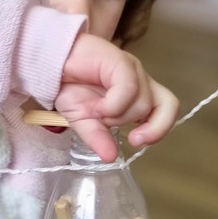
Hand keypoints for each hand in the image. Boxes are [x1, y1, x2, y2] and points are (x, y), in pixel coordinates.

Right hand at [55, 33, 178, 161]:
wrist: (49, 64)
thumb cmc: (69, 88)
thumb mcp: (83, 121)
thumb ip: (98, 138)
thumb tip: (110, 157)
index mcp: (138, 95)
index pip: (168, 110)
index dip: (160, 128)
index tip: (136, 141)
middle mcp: (140, 82)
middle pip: (168, 106)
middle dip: (149, 128)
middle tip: (130, 137)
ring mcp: (132, 70)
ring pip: (143, 104)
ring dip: (116, 115)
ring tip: (95, 111)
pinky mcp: (120, 61)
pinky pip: (128, 90)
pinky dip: (111, 105)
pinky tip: (95, 106)